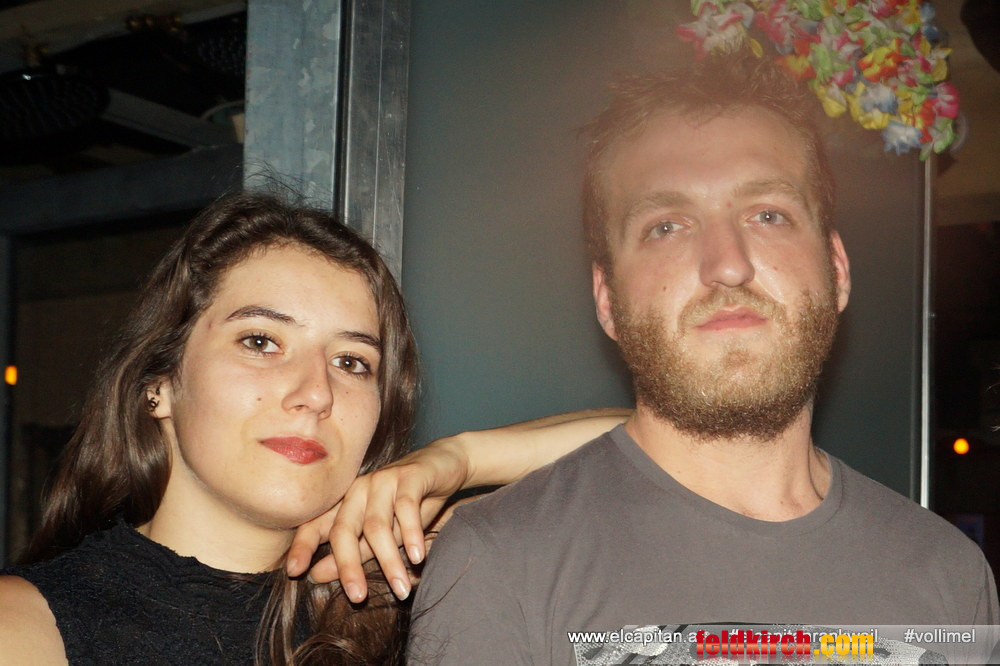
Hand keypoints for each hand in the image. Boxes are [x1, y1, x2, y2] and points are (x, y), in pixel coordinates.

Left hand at [286, 436, 470, 601]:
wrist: (444, 466)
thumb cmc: (410, 503)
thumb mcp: (382, 533)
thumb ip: (353, 552)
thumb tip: (314, 575)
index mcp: (346, 502)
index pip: (317, 524)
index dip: (302, 546)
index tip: (295, 572)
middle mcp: (359, 489)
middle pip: (344, 529)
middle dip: (348, 565)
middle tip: (358, 597)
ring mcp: (383, 480)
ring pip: (377, 525)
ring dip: (389, 560)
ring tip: (401, 588)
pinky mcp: (410, 476)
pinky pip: (406, 508)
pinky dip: (411, 534)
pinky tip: (417, 557)